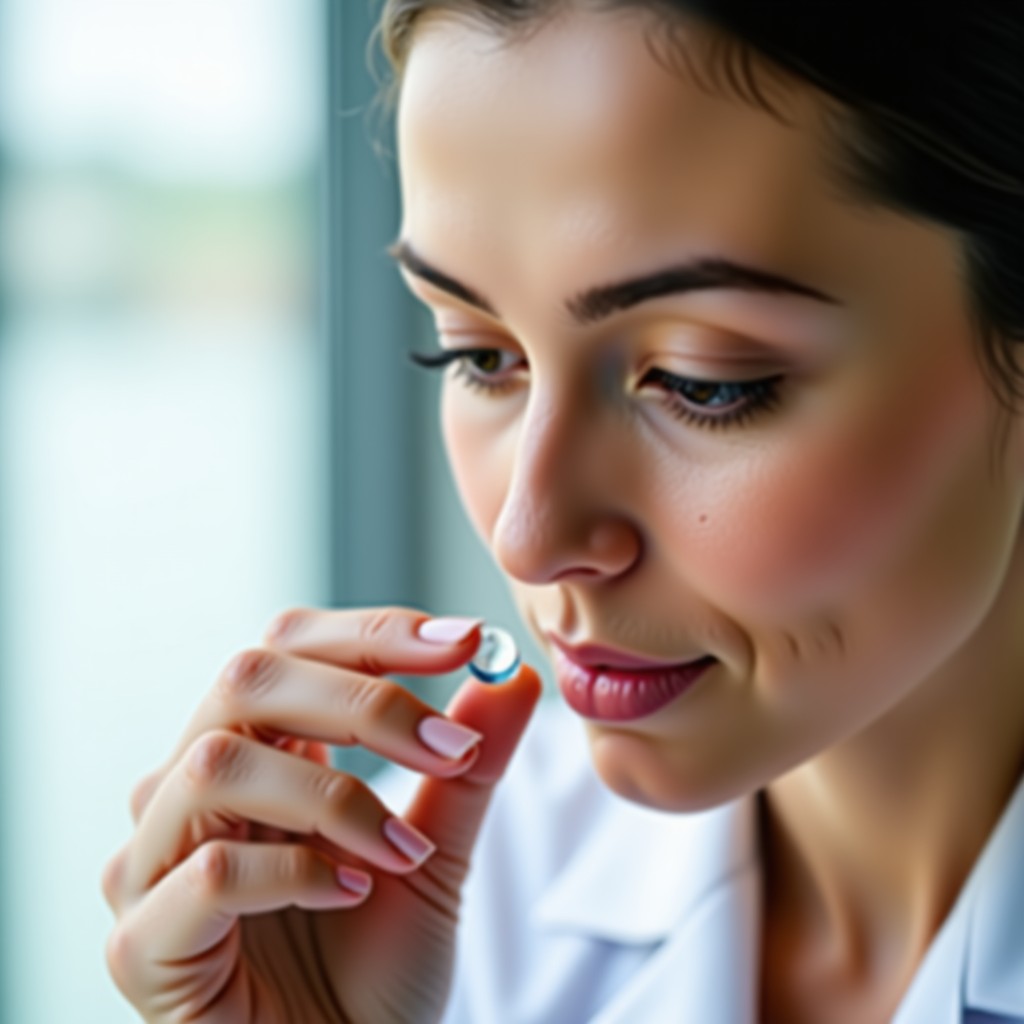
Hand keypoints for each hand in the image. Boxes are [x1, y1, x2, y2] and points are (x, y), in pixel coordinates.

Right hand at [101, 606, 542, 1022]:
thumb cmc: (373, 972)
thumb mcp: (437, 853)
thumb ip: (467, 768)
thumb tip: (516, 674)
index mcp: (258, 755)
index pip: (292, 648)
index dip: (373, 633)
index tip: (465, 642)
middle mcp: (191, 791)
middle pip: (246, 680)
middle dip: (361, 701)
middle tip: (450, 748)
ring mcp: (155, 864)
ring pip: (218, 765)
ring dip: (334, 796)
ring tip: (404, 850)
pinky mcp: (142, 944)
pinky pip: (205, 872)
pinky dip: (293, 870)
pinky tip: (352, 892)